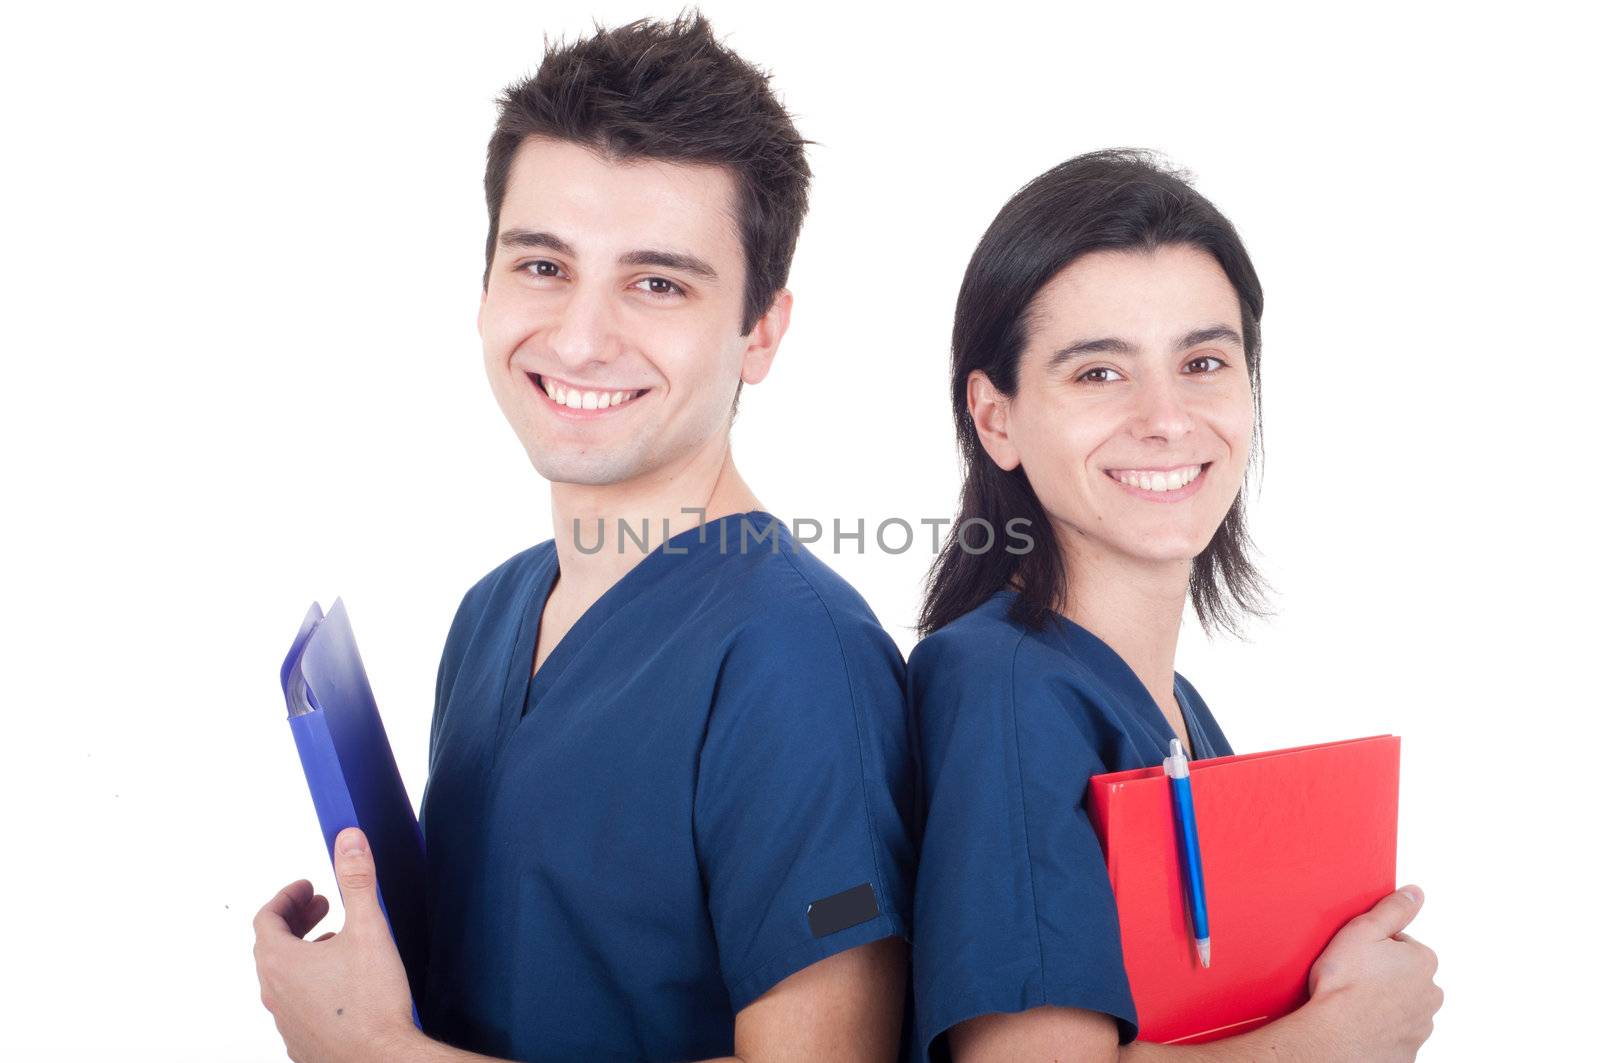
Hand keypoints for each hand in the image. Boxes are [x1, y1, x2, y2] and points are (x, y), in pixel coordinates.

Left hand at [253, 828, 420, 1062]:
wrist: (381, 1062)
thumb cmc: (372, 1002)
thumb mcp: (369, 928)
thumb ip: (357, 879)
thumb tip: (348, 838)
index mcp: (280, 963)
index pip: (266, 919)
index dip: (287, 897)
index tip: (307, 887)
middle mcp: (274, 993)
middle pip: (272, 947)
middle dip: (296, 920)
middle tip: (321, 905)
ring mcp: (286, 1022)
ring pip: (284, 978)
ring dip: (304, 952)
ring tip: (336, 941)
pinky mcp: (302, 1043)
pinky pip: (297, 1004)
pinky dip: (312, 983)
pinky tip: (342, 984)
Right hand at [1302, 885, 1442, 1061]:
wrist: (1334, 1037)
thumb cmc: (1344, 983)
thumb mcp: (1363, 930)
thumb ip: (1392, 909)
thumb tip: (1415, 893)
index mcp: (1424, 961)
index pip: (1401, 945)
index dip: (1374, 948)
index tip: (1356, 956)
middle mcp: (1431, 995)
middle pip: (1405, 977)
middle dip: (1384, 976)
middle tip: (1353, 978)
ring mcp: (1421, 1026)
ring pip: (1402, 1006)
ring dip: (1383, 1004)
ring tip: (1352, 1003)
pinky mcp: (1408, 1052)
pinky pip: (1395, 1034)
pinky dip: (1380, 1029)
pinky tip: (1357, 1024)